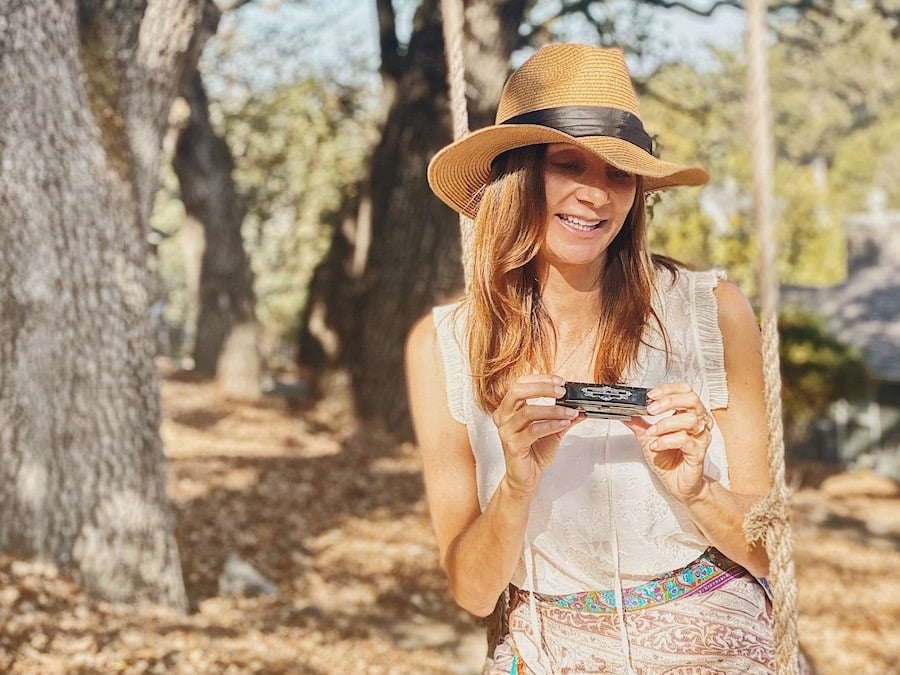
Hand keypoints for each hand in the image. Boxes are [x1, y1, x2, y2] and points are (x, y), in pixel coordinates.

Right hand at [491, 374, 580, 496]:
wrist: (526, 477)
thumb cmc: (534, 451)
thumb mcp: (552, 429)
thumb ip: (564, 416)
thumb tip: (581, 406)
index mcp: (509, 408)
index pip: (521, 384)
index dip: (540, 379)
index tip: (560, 381)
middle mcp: (503, 417)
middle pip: (518, 392)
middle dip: (543, 388)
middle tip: (562, 391)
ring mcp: (506, 431)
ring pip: (528, 412)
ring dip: (553, 410)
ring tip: (570, 412)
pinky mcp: (513, 445)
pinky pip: (533, 431)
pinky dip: (551, 425)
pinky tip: (563, 423)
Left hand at [622, 382, 712, 502]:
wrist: (677, 484)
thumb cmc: (668, 460)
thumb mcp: (647, 437)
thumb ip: (638, 423)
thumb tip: (625, 411)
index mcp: (687, 414)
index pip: (684, 391)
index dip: (668, 389)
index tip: (651, 395)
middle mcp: (697, 423)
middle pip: (691, 399)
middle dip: (668, 401)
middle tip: (651, 410)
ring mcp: (700, 437)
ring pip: (689, 419)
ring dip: (665, 424)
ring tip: (652, 432)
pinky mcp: (698, 452)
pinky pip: (685, 440)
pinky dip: (666, 441)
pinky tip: (656, 445)